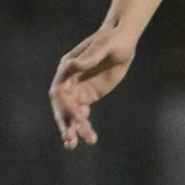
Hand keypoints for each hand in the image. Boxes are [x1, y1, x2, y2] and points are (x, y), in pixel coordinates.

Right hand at [48, 25, 137, 149]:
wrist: (124, 41)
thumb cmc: (114, 39)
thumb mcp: (106, 44)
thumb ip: (92, 54)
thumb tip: (77, 64)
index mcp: (69, 66)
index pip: (60, 90)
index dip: (66, 105)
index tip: (79, 116)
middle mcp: (69, 79)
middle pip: (61, 105)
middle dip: (65, 122)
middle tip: (69, 139)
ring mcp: (78, 88)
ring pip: (71, 112)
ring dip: (72, 128)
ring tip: (73, 145)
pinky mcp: (89, 95)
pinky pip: (82, 113)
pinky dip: (83, 125)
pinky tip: (89, 137)